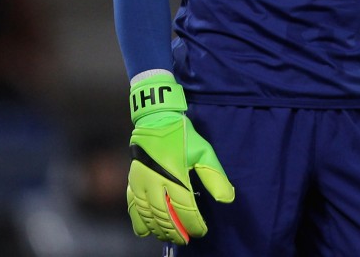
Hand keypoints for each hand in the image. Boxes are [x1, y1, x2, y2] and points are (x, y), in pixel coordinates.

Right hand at [126, 73, 234, 244]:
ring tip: (171, 237)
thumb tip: (227, 198)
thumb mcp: (203, 152)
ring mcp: (141, 184)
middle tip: (187, 239)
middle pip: (165, 217)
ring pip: (148, 216)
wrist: (155, 120)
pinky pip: (132, 208)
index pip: (185, 209)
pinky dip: (139, 223)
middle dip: (177, 232)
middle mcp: (155, 182)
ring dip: (160, 231)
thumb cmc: (182, 136)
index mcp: (175, 175)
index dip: (194, 224)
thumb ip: (214, 176)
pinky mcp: (132, 182)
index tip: (202, 231)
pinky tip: (147, 232)